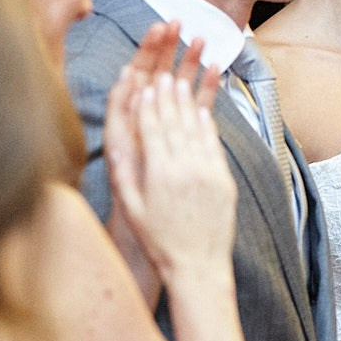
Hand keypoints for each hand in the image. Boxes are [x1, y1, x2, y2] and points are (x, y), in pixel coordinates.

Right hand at [106, 39, 232, 291]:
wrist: (198, 267)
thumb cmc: (160, 243)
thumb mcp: (134, 211)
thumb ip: (125, 177)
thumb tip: (117, 147)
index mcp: (159, 175)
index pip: (153, 128)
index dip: (149, 103)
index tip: (146, 83)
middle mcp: (185, 168)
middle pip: (174, 122)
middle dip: (168, 95)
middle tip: (164, 73)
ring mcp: (208, 172)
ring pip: (196, 128)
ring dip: (188, 102)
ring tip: (182, 82)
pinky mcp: (224, 179)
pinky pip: (213, 144)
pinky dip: (207, 124)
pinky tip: (201, 110)